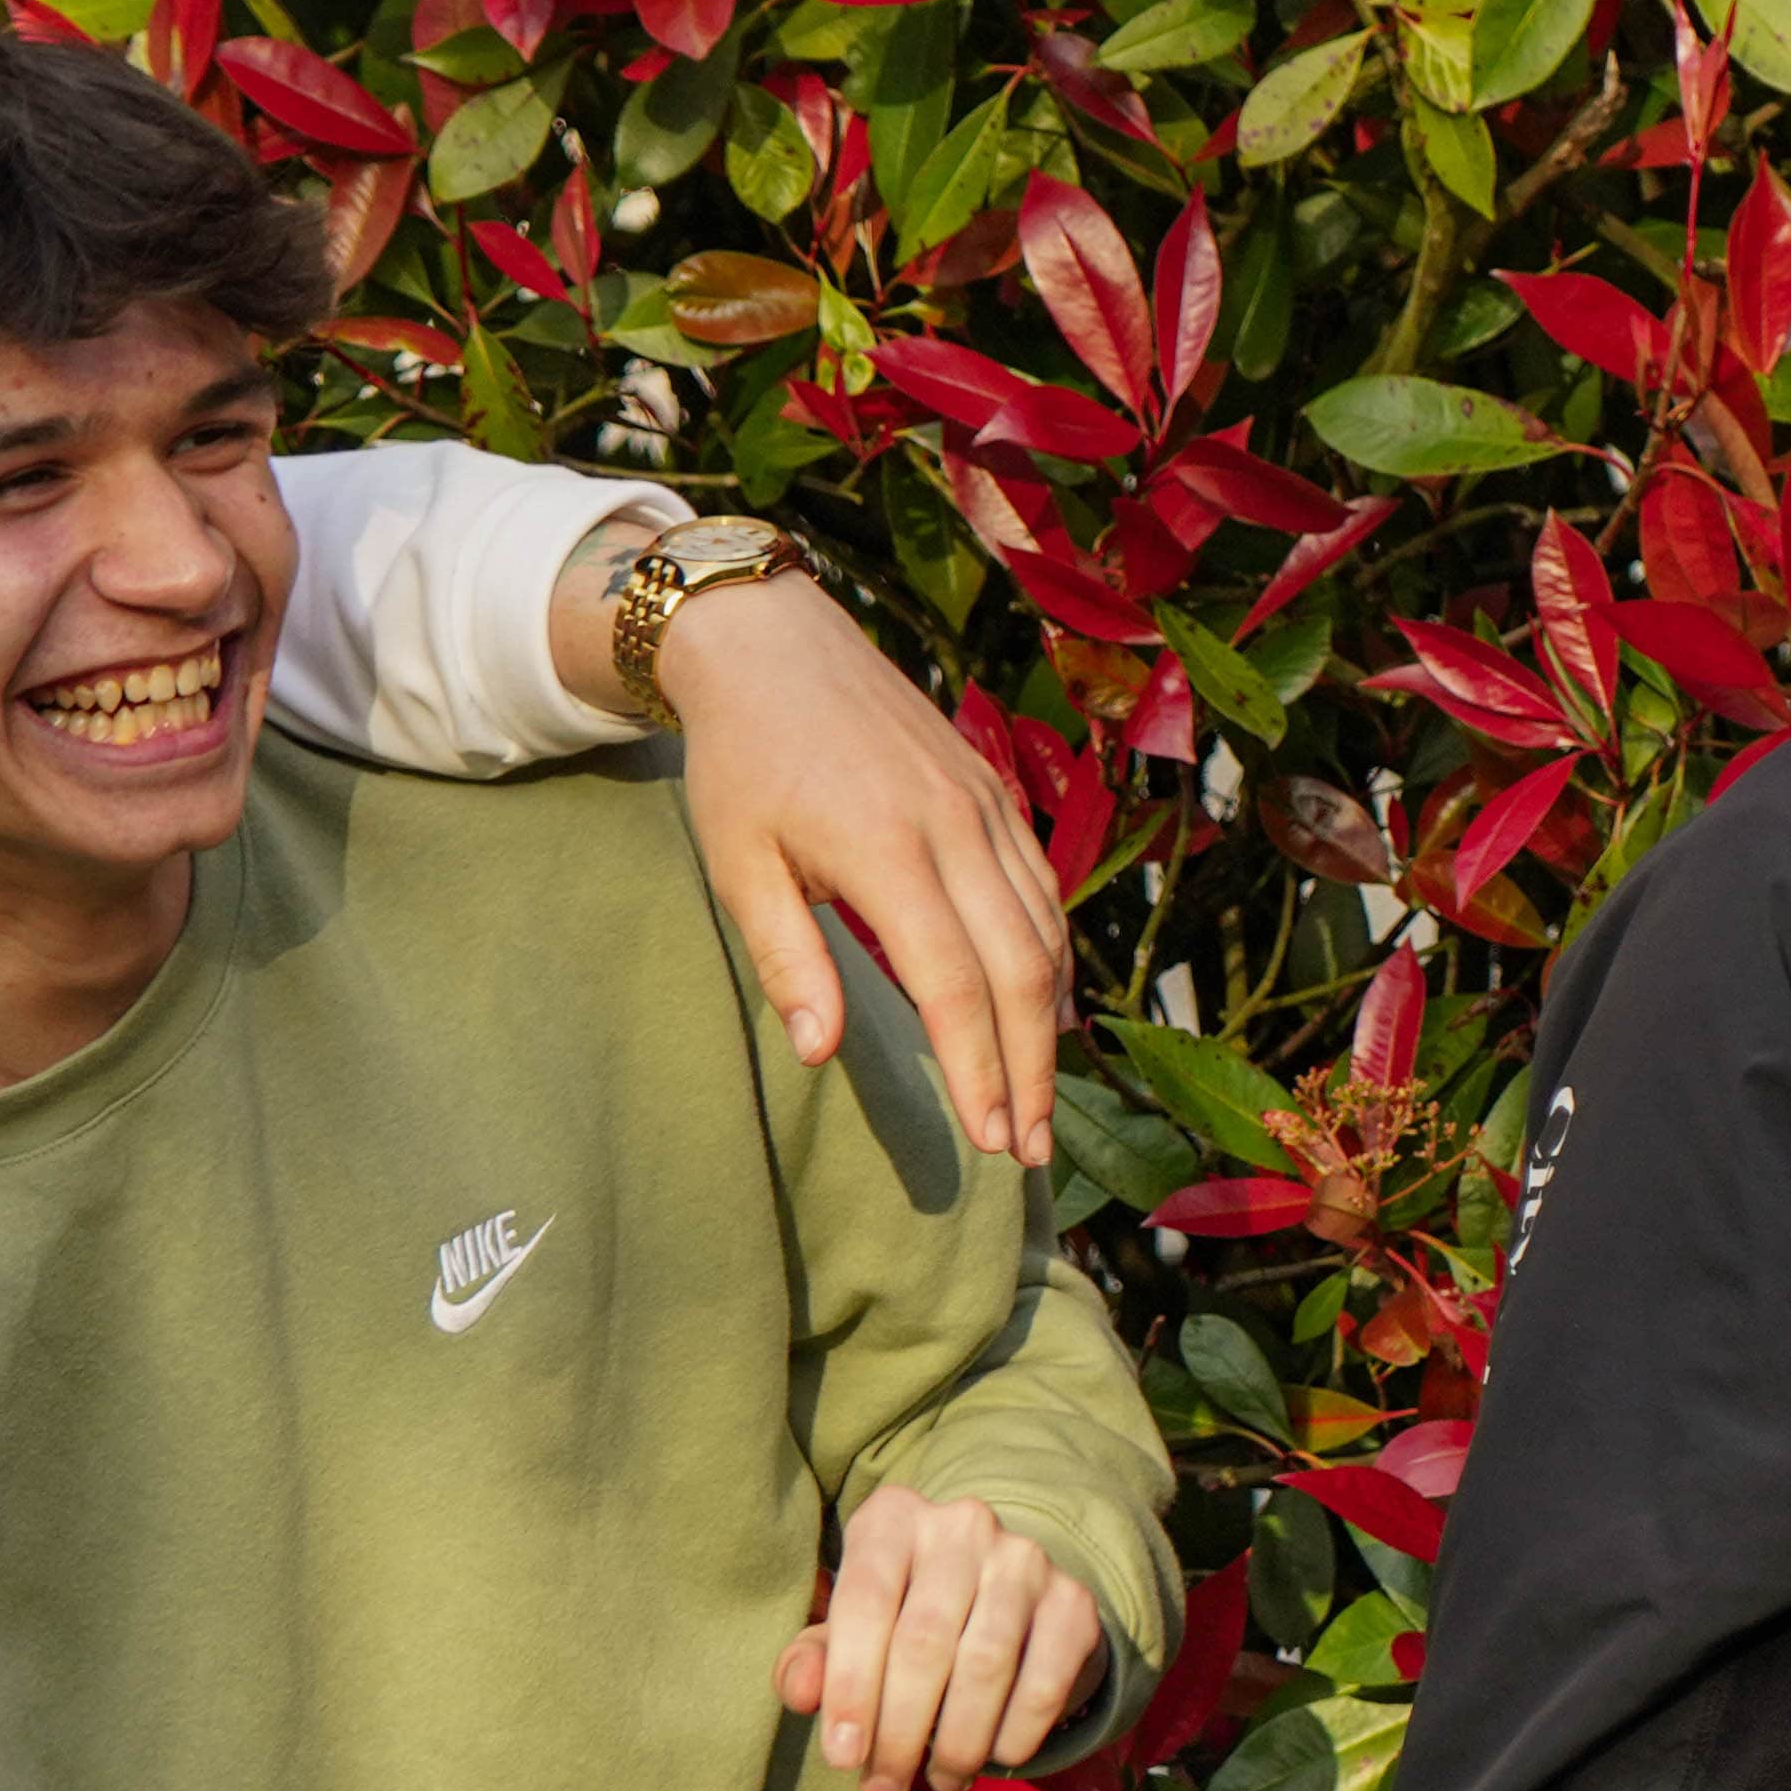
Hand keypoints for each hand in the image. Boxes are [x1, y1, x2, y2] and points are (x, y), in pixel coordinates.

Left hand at [629, 563, 1072, 1168]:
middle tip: (1028, 1148)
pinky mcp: (993, 792)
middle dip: (1031, 1069)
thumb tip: (821, 1054)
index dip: (978, 1070)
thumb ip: (788, 960)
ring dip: (1049, 1023)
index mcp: (886, 849)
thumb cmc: (742, 760)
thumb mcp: (738, 862)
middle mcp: (954, 827)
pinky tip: (1041, 1008)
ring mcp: (983, 805)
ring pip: (1045, 929)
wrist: (772, 641)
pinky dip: (1051, 957)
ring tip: (1038, 1098)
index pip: (954, 984)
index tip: (989, 1139)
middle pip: (1020, 969)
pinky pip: (1042, 888)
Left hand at [789, 1482, 1109, 1790]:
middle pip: (923, 1642)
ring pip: (985, 1666)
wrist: (1003, 1600)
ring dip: (957, 1743)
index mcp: (891, 1520)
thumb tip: (800, 1693)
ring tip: (939, 1782)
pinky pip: (1044, 1683)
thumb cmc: (902, 1618)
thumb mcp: (850, 1630)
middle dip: (899, 1733)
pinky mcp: (1074, 1602)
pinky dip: (1016, 1734)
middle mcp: (961, 1525)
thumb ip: (815, 1659)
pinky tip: (994, 1758)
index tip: (842, 1758)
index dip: (850, 1686)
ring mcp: (1025, 1559)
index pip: (864, 1602)